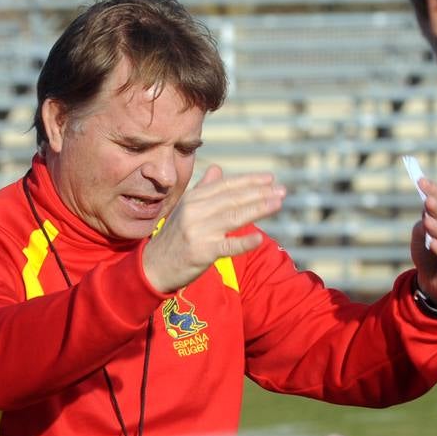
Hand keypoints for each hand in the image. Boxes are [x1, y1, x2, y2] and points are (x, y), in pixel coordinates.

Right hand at [142, 164, 285, 292]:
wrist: (154, 266)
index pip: (226, 186)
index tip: (270, 178)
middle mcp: (195, 211)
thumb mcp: (185, 208)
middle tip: (282, 190)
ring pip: (233, 217)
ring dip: (258, 209)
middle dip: (260, 193)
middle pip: (233, 199)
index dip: (249, 181)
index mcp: (193, 199)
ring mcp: (198, 231)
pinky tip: (259, 238)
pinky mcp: (202, 252)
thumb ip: (203, 189)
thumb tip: (217, 169)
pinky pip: (227, 247)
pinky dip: (243, 242)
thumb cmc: (174, 237)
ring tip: (278, 203)